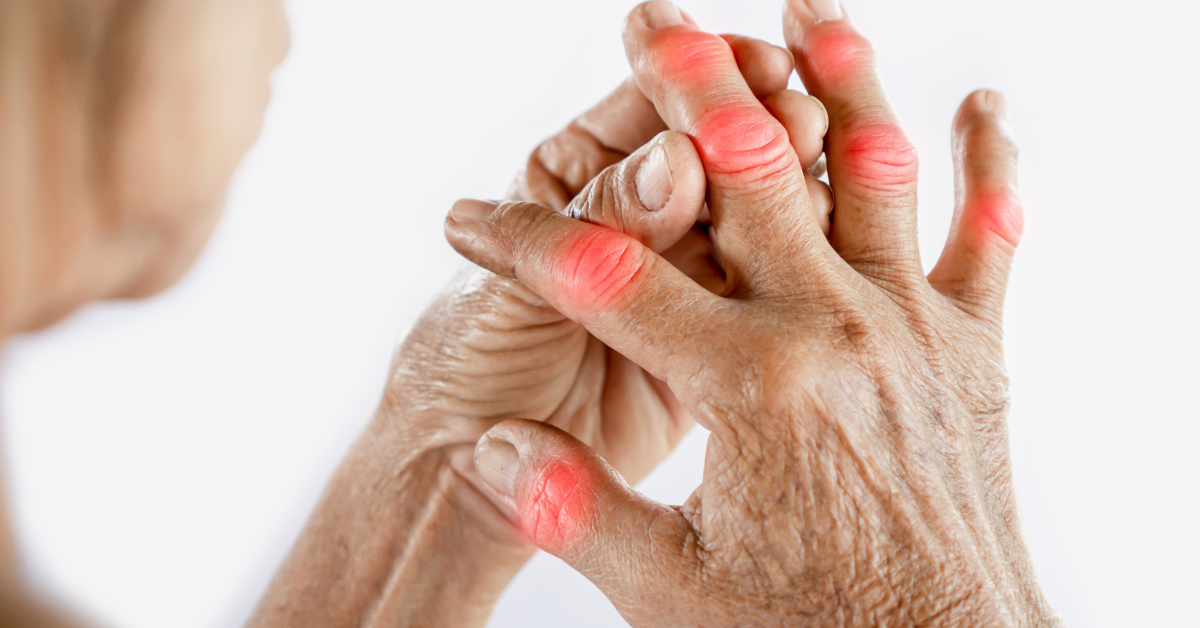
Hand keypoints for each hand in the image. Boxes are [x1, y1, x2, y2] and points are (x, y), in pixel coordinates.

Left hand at [390, 32, 830, 516]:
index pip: (651, 110)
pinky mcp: (714, 342)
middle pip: (717, 156)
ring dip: (794, 203)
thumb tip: (678, 162)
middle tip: (802, 128)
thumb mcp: (519, 287)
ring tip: (822, 203)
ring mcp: (682, 276)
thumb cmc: (466, 363)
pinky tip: (829, 268)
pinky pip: (766, 298)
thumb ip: (600, 227)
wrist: (467, 476)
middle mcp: (640, 215)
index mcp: (579, 174)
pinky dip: (800, 278)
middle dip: (763, 134)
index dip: (703, 84)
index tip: (758, 70)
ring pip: (757, 223)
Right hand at [445, 1, 1061, 625]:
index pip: (606, 280)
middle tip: (650, 17)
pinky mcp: (971, 346)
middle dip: (687, 86)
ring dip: (840, 80)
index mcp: (748, 385)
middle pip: (748, 172)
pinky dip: (992, 166)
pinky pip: (989, 237)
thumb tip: (489, 445)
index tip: (467, 218)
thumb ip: (576, 506)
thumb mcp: (672, 587)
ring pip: (874, 173)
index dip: (522, 241)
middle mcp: (835, 330)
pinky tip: (986, 103)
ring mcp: (912, 327)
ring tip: (806, 8)